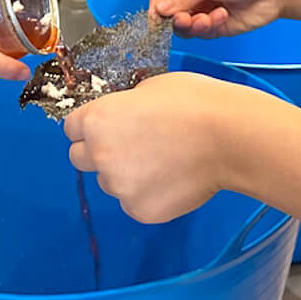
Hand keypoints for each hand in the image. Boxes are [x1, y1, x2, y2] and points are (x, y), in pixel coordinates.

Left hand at [64, 72, 254, 222]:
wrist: (228, 137)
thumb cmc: (192, 101)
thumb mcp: (149, 88)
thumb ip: (124, 107)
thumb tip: (124, 118)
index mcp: (97, 120)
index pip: (72, 128)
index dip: (90, 126)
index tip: (109, 127)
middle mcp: (99, 156)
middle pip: (81, 158)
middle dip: (99, 152)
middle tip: (133, 146)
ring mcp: (119, 187)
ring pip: (111, 183)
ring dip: (126, 175)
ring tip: (163, 163)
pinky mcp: (140, 211)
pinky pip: (134, 202)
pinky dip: (148, 194)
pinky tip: (173, 180)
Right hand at [149, 0, 286, 37]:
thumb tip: (159, 9)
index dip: (157, 9)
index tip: (158, 20)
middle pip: (169, 14)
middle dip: (177, 19)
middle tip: (187, 19)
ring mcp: (203, 10)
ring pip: (184, 28)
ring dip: (194, 26)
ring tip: (208, 18)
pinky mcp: (215, 26)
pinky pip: (202, 34)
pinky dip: (210, 27)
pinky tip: (224, 16)